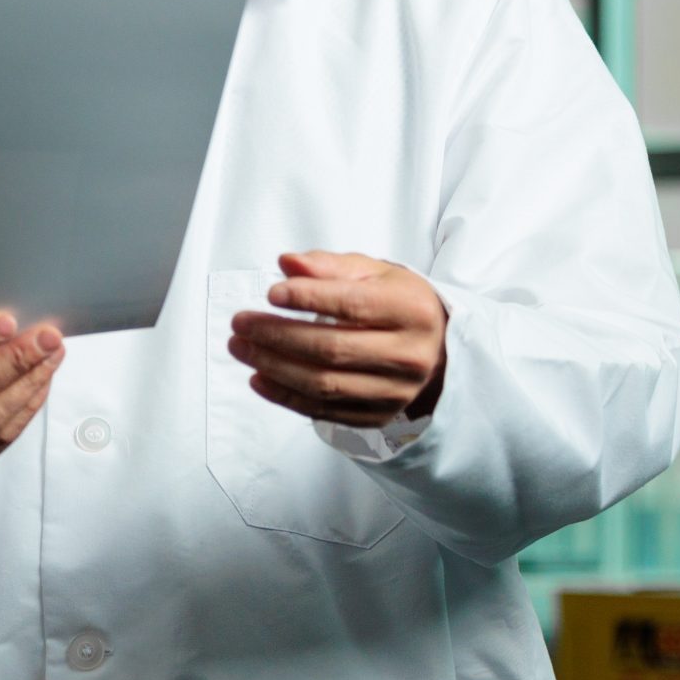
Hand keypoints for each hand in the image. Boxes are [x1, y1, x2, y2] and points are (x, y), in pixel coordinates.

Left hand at [226, 251, 447, 429]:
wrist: (439, 352)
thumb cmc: (399, 305)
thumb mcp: (376, 274)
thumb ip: (330, 266)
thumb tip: (287, 263)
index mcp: (411, 312)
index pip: (352, 305)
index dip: (308, 298)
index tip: (271, 293)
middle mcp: (407, 356)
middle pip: (332, 349)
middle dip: (277, 336)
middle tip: (241, 323)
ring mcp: (393, 392)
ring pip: (324, 384)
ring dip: (273, 367)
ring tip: (241, 347)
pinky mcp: (377, 416)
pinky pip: (324, 411)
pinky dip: (285, 396)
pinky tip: (259, 378)